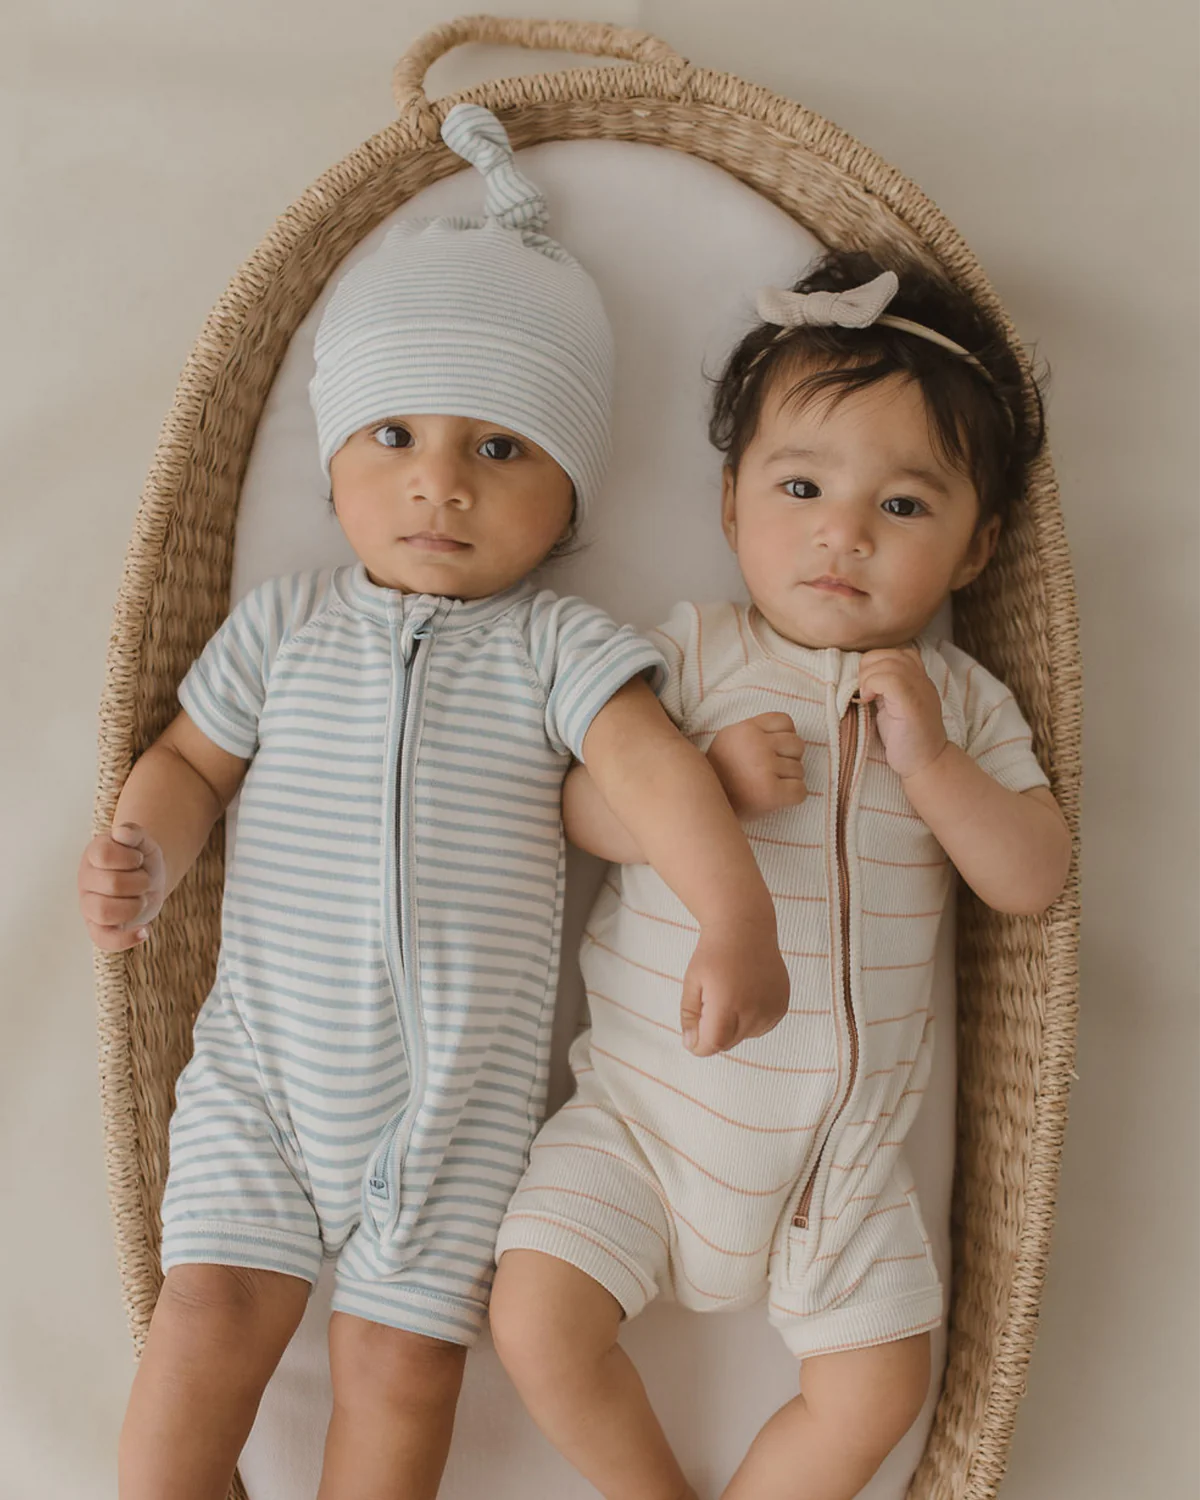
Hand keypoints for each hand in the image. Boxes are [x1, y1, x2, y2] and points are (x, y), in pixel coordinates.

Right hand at [78, 823, 166, 950]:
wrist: (147, 879)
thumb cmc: (142, 859)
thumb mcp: (143, 842)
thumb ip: (134, 833)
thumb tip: (122, 832)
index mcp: (93, 855)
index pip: (103, 854)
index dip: (130, 857)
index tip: (138, 859)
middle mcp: (86, 881)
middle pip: (112, 884)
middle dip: (140, 882)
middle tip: (145, 880)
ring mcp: (89, 906)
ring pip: (103, 912)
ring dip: (134, 906)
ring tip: (142, 900)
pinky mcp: (99, 928)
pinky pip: (104, 940)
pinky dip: (127, 939)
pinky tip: (145, 931)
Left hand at [679, 918, 789, 1055]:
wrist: (745, 929)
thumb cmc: (713, 954)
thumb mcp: (692, 982)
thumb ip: (690, 1017)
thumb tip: (691, 1045)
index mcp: (727, 1004)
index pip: (712, 1045)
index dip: (698, 1045)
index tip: (691, 1035)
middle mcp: (753, 1010)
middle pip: (727, 1043)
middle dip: (714, 1032)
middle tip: (709, 1002)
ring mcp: (771, 1009)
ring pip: (744, 1036)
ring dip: (733, 1027)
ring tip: (729, 995)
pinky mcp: (781, 1006)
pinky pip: (761, 1027)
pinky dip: (750, 1021)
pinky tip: (744, 996)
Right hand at [707, 713, 806, 818]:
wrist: (704, 806)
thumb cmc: (722, 776)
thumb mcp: (729, 741)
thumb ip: (754, 731)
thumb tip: (790, 731)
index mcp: (745, 729)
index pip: (785, 722)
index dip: (783, 738)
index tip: (771, 751)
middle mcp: (755, 744)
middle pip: (797, 744)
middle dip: (789, 759)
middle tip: (771, 772)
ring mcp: (764, 767)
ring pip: (800, 769)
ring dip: (789, 780)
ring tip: (767, 786)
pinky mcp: (770, 792)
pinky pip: (800, 791)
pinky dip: (793, 797)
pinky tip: (776, 799)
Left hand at [858, 648, 946, 779]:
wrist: (927, 764)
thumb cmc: (906, 740)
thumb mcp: (893, 707)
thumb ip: (885, 688)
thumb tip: (862, 676)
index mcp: (918, 679)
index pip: (897, 653)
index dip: (876, 664)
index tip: (869, 688)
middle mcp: (922, 680)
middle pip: (889, 654)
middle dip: (868, 669)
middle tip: (866, 693)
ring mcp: (919, 690)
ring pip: (887, 663)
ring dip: (868, 678)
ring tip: (867, 698)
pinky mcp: (911, 703)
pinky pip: (888, 679)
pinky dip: (871, 685)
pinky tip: (868, 701)